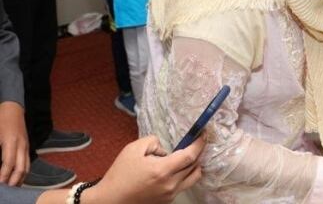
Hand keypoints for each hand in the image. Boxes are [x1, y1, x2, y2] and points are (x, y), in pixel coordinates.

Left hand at [0, 101, 28, 185]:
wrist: (13, 108)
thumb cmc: (0, 120)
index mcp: (10, 141)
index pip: (8, 163)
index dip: (4, 175)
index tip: (0, 183)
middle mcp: (21, 145)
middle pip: (21, 167)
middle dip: (14, 180)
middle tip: (7, 189)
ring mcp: (25, 145)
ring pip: (26, 166)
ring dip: (20, 178)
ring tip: (13, 187)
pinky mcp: (27, 146)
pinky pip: (27, 162)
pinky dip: (24, 172)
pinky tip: (18, 178)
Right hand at [81, 135, 204, 203]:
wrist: (111, 200)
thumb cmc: (120, 174)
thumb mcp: (134, 148)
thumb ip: (154, 142)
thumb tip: (166, 149)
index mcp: (163, 170)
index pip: (190, 155)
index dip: (200, 143)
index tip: (203, 134)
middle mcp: (171, 184)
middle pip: (195, 166)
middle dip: (197, 152)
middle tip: (193, 142)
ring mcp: (170, 195)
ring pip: (192, 178)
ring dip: (193, 165)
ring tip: (185, 157)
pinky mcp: (167, 201)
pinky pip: (183, 186)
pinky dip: (184, 175)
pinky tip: (174, 169)